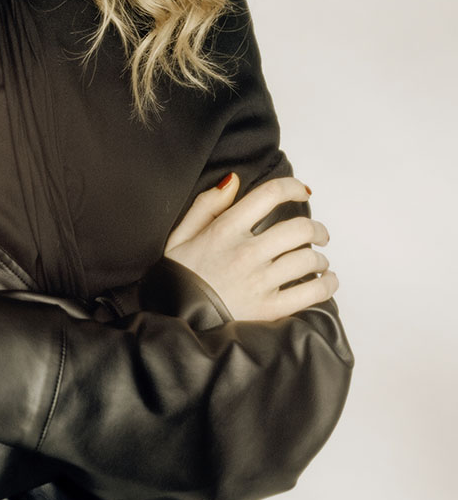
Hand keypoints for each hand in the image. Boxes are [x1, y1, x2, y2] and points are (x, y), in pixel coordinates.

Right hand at [164, 174, 337, 321]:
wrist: (174, 318)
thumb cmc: (178, 277)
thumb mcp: (181, 235)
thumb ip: (207, 204)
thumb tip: (233, 181)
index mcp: (225, 230)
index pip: (270, 195)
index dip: (293, 187)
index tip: (302, 191)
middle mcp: (246, 253)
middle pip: (299, 228)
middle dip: (316, 229)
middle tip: (318, 234)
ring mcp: (260, 282)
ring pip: (308, 260)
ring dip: (320, 258)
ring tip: (318, 262)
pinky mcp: (269, 309)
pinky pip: (311, 293)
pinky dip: (326, 285)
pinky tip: (326, 281)